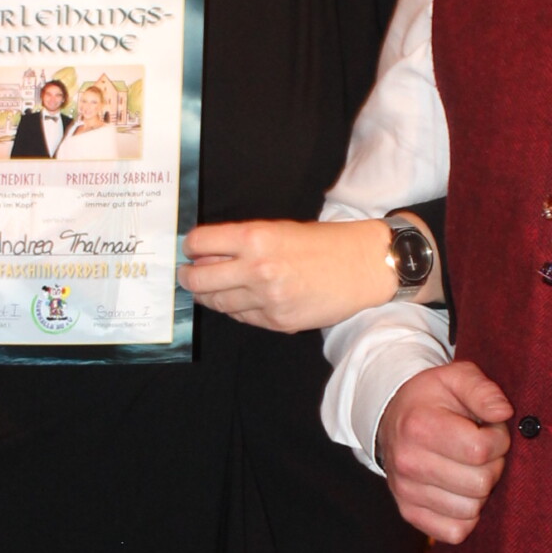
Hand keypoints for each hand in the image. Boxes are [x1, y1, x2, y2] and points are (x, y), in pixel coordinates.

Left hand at [181, 218, 401, 330]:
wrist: (363, 267)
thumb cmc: (323, 243)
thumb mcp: (278, 229)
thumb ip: (240, 243)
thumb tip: (204, 257)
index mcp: (255, 238)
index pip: (199, 244)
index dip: (190, 248)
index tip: (190, 251)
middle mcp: (256, 269)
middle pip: (198, 280)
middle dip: (188, 277)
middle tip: (188, 275)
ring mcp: (266, 299)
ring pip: (217, 303)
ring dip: (211, 295)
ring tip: (217, 288)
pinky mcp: (277, 322)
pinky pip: (242, 318)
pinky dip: (237, 309)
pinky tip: (244, 299)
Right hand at [378, 359, 512, 543]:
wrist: (391, 417)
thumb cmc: (430, 398)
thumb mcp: (456, 377)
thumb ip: (482, 390)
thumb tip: (504, 413)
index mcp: (419, 426)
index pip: (481, 450)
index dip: (500, 440)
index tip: (492, 429)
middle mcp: (408, 462)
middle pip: (480, 483)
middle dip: (493, 465)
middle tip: (482, 450)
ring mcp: (406, 491)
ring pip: (471, 510)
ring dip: (480, 491)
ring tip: (470, 468)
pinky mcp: (409, 513)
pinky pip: (455, 532)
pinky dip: (466, 515)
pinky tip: (461, 490)